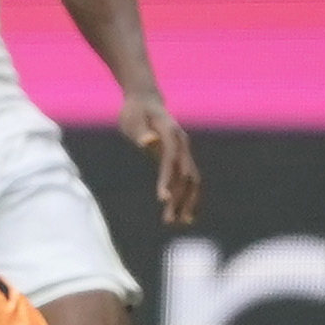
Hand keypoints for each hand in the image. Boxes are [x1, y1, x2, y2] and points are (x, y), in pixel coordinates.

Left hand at [126, 91, 198, 225]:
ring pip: (192, 181)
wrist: (147, 101)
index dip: (168, 180)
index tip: (163, 199)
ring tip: (177, 223)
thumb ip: (141, 131)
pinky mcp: (181, 159)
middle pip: (187, 175)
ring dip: (187, 202)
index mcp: (171, 135)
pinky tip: (183, 214)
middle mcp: (183, 145)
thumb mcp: (133, 119)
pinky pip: (189, 180)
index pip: (170, 161)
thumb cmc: (135, 112)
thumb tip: (148, 142)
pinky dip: (189, 196)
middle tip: (170, 221)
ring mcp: (184, 152)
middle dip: (181, 199)